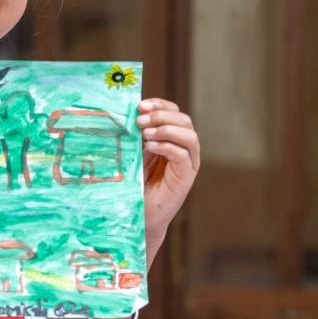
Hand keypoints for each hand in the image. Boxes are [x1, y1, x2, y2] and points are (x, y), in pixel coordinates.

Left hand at [137, 98, 199, 234]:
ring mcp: (188, 163)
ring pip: (189, 136)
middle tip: (140, 120)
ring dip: (166, 129)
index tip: (140, 105)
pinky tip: (149, 147)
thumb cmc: (135, 183)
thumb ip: (136, 135)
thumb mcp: (134, 153)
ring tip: (145, 134)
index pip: (174, 112)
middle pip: (184, 120)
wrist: (138, 214)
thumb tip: (128, 113)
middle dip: (162, 115)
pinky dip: (167, 147)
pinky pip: (184, 156)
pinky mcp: (186, 177)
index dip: (160, 104)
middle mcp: (184, 148)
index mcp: (172, 138)